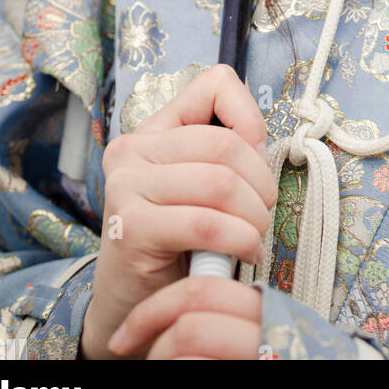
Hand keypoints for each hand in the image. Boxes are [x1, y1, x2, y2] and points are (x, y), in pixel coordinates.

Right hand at [80, 63, 277, 359]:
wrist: (135, 304)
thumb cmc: (179, 242)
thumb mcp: (204, 187)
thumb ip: (229, 155)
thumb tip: (260, 140)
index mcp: (154, 129)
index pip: (216, 83)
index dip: (250, 117)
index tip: (256, 159)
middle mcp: (132, 149)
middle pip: (226, 143)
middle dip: (261, 183)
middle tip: (264, 213)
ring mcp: (125, 185)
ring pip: (220, 183)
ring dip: (254, 217)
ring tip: (254, 236)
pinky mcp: (130, 226)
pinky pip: (205, 224)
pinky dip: (239, 241)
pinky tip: (245, 254)